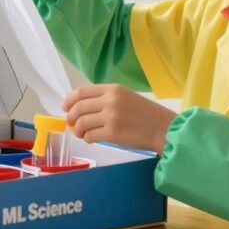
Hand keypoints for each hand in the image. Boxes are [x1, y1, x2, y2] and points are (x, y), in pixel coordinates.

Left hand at [63, 84, 177, 153]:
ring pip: (81, 123)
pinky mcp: (112, 133)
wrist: (162, 128)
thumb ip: (106, 99)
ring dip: (78, 130)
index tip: (65, 108)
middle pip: (78, 108)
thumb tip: (81, 109)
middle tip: (72, 125)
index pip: (82, 92)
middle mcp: (110, 100)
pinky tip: (92, 139)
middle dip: (70, 118)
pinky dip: (88, 139)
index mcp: (113, 89)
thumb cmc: (146, 114)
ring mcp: (110, 117)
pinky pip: (90, 136)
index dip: (69, 100)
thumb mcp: (126, 97)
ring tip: (82, 134)